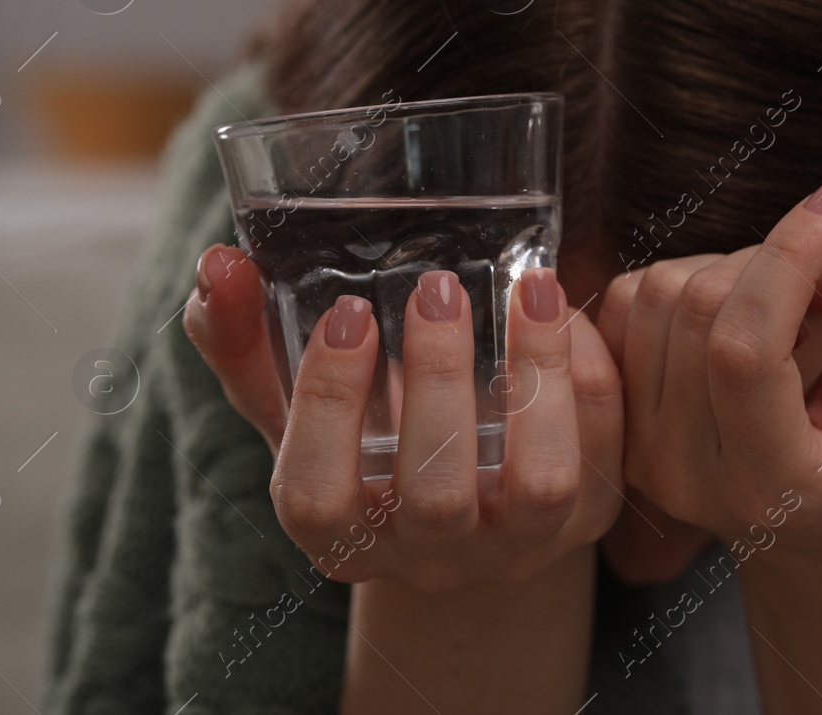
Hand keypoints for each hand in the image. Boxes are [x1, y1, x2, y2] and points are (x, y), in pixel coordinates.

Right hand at [183, 252, 622, 591]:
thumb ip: (247, 338)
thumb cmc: (368, 436)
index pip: (316, 497)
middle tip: (436, 287)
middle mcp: (431, 557)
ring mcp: (518, 546)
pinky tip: (567, 311)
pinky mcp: (589, 518)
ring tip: (530, 288)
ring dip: (537, 375)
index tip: (349, 313)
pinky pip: (604, 450)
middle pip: (434, 494)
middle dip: (437, 381)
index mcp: (343, 538)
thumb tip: (217, 264)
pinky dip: (592, 375)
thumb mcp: (298, 400)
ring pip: (540, 483)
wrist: (472, 493)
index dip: (327, 406)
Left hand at [598, 162, 821, 575]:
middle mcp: (686, 473)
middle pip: (700, 307)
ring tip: (799, 309)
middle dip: (779, 259)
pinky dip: (694, 278)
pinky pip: (630, 299)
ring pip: (661, 290)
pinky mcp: (618, 415)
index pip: (744, 349)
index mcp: (769, 482)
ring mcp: (641, 449)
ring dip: (738, 266)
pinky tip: (747, 313)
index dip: (790, 254)